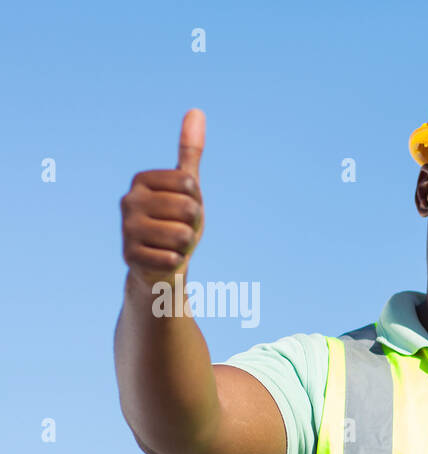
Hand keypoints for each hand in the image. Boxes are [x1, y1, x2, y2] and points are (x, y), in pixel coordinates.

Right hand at [121, 109, 205, 292]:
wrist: (161, 263)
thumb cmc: (176, 221)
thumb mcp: (187, 187)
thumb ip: (190, 151)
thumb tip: (197, 111)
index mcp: (141, 180)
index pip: (189, 184)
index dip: (195, 201)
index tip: (183, 209)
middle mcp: (128, 200)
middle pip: (188, 209)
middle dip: (193, 225)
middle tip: (179, 229)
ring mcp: (126, 229)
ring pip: (182, 236)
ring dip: (185, 245)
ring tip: (171, 245)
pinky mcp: (130, 256)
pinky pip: (172, 258)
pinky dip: (175, 262)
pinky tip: (163, 259)